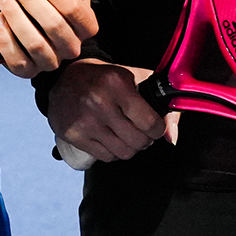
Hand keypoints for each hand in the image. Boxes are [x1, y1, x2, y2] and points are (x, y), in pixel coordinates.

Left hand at [0, 0, 129, 76]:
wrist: (41, 33)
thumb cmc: (57, 4)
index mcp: (86, 25)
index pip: (73, 8)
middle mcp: (71, 45)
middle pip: (54, 25)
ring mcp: (50, 60)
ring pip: (36, 43)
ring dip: (16, 17)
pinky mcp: (27, 70)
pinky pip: (17, 60)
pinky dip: (5, 39)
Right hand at [48, 58, 164, 162]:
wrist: (64, 77)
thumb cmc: (104, 78)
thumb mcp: (135, 79)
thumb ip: (161, 105)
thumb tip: (171, 138)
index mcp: (116, 83)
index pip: (151, 123)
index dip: (157, 128)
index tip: (153, 124)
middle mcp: (98, 102)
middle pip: (138, 141)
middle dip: (144, 139)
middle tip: (138, 129)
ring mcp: (84, 120)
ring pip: (124, 153)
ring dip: (129, 147)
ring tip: (123, 133)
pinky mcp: (73, 134)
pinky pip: (106, 157)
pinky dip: (112, 151)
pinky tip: (108, 136)